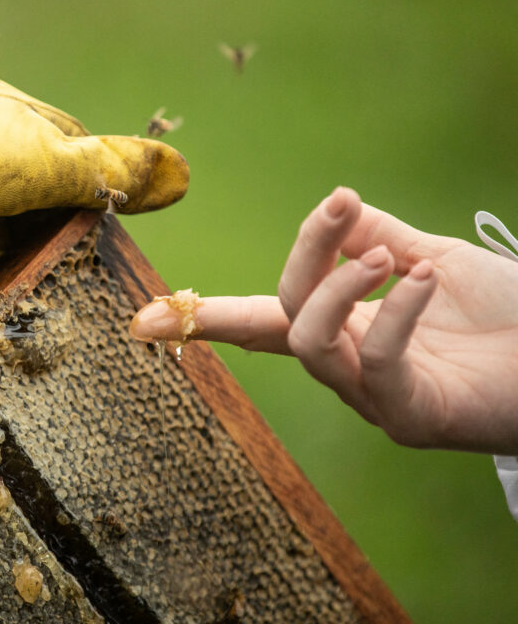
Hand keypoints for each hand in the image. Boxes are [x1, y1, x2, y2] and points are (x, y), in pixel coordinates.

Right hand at [140, 187, 517, 454]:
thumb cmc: (511, 315)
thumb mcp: (437, 257)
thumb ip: (380, 239)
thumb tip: (336, 211)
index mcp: (345, 328)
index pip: (261, 319)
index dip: (202, 315)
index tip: (143, 318)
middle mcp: (345, 365)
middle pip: (285, 310)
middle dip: (306, 255)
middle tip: (344, 207)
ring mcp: (372, 395)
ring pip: (310, 341)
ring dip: (339, 287)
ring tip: (389, 257)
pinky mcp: (407, 416)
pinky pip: (374, 361)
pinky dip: (395, 311)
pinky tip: (427, 278)